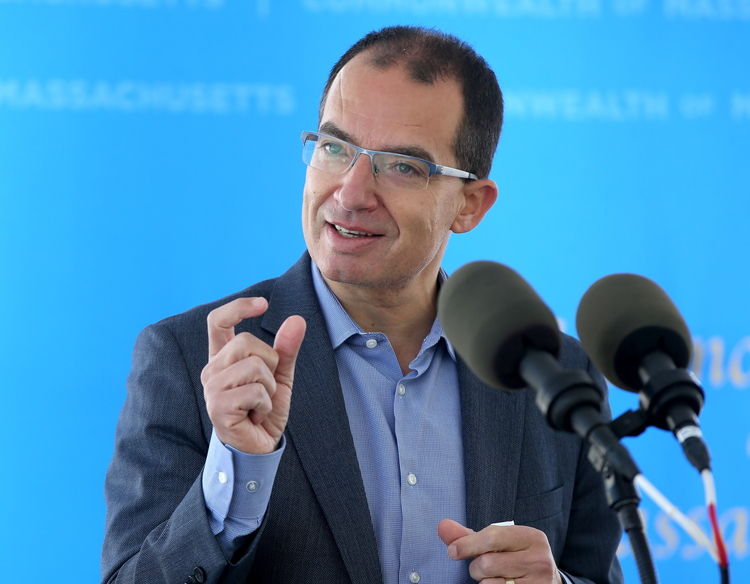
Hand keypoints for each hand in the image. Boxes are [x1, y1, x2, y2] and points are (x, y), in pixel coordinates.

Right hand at [200, 297, 305, 453]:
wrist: (257, 448)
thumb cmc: (264, 411)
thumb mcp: (280, 376)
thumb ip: (286, 349)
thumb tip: (297, 320)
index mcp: (223, 358)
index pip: (218, 321)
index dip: (238, 307)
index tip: (263, 304)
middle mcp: (212, 370)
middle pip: (246, 341)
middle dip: (270, 363)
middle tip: (266, 388)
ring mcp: (212, 388)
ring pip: (254, 366)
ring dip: (269, 387)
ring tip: (260, 404)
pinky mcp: (218, 406)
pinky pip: (256, 391)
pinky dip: (266, 404)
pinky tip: (256, 417)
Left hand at [438, 519, 561, 583]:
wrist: (548, 581)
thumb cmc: (517, 557)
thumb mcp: (502, 542)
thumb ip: (470, 536)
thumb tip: (443, 527)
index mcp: (532, 537)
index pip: (492, 537)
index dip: (466, 544)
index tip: (452, 551)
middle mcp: (538, 560)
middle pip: (487, 563)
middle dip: (477, 567)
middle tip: (483, 567)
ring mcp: (538, 582)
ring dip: (484, 582)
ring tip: (496, 577)